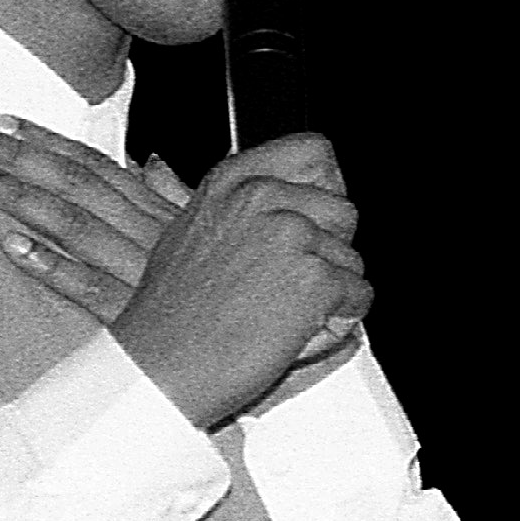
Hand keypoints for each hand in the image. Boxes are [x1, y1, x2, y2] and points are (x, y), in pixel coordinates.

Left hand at [0, 118, 364, 372]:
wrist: (283, 337)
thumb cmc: (248, 289)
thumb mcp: (223, 231)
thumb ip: (184, 195)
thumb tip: (152, 162)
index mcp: (165, 213)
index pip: (97, 166)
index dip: (48, 141)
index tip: (4, 119)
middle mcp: (149, 234)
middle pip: (78, 185)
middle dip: (21, 157)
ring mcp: (142, 273)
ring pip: (77, 225)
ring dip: (23, 198)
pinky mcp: (140, 316)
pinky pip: (92, 287)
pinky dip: (53, 267)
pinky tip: (15, 247)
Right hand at [95, 131, 372, 432]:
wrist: (160, 368)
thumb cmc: (168, 319)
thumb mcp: (187, 234)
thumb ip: (233, 208)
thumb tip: (256, 193)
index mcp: (232, 183)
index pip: (313, 151)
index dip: (325, 190)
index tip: (316, 218)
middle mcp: (262, 200)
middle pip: (342, 211)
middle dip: (330, 251)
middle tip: (293, 285)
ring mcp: (290, 236)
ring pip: (351, 259)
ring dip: (332, 292)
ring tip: (284, 314)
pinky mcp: (313, 279)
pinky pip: (358, 294)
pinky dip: (341, 319)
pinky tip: (301, 331)